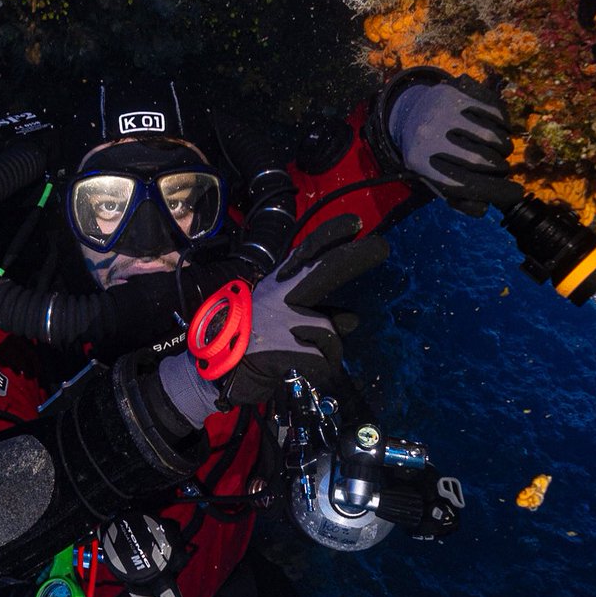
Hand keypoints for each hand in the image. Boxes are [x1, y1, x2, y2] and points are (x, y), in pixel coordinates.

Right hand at [218, 216, 388, 406]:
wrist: (213, 369)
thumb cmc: (247, 341)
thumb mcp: (281, 321)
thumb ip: (318, 317)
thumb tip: (352, 320)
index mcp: (277, 286)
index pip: (305, 254)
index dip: (330, 236)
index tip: (354, 224)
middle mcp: (278, 296)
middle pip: (323, 271)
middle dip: (354, 257)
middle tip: (382, 246)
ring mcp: (279, 321)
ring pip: (330, 332)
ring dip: (327, 351)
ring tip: (305, 359)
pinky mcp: (281, 349)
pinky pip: (323, 362)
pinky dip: (319, 372)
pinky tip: (299, 372)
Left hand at [387, 74, 521, 215]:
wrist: (409, 113)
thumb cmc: (427, 153)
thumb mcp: (434, 179)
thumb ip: (458, 199)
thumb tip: (484, 206)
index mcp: (422, 163)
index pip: (467, 184)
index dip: (497, 191)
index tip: (516, 192)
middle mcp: (430, 136)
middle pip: (484, 160)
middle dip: (500, 168)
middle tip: (500, 169)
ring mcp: (442, 112)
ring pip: (492, 136)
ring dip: (504, 147)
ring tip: (500, 150)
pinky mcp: (455, 94)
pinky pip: (494, 111)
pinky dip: (504, 123)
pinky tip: (501, 129)